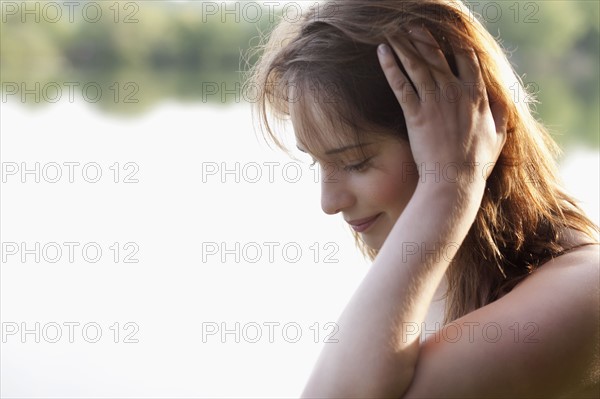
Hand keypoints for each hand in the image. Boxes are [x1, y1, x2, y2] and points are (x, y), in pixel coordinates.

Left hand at [376, 27, 506, 188]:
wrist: (454, 180)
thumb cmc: (476, 163)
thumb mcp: (498, 136)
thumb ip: (501, 115)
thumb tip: (506, 101)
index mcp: (477, 96)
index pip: (467, 59)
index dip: (456, 43)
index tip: (448, 33)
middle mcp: (455, 92)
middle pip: (438, 55)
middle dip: (424, 37)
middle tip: (413, 24)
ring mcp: (435, 101)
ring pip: (417, 64)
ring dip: (404, 44)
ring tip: (394, 30)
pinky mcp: (415, 113)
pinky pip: (401, 84)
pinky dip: (390, 66)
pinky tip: (382, 52)